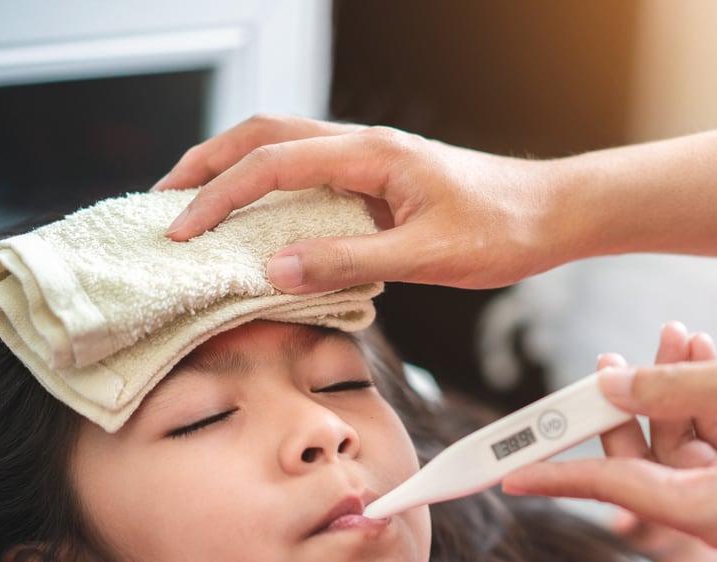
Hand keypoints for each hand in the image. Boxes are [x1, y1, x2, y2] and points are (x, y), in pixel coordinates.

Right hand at [154, 115, 570, 292]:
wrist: (553, 215)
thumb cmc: (504, 229)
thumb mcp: (427, 255)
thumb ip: (350, 262)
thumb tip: (275, 269)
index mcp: (371, 154)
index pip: (272, 165)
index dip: (219, 197)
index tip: (182, 232)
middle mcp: (364, 147)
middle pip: (264, 136)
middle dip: (208, 164)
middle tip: (163, 200)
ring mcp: (371, 162)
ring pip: (284, 149)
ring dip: (235, 172)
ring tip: (195, 204)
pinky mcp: (380, 182)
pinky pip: (310, 177)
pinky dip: (271, 192)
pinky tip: (259, 223)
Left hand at [505, 347, 716, 555]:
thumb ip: (668, 384)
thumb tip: (611, 384)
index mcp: (712, 512)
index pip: (614, 489)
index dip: (556, 474)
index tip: (505, 473)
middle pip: (647, 466)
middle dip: (629, 407)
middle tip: (612, 355)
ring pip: (686, 450)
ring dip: (675, 393)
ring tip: (680, 333)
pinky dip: (710, 407)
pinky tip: (709, 354)